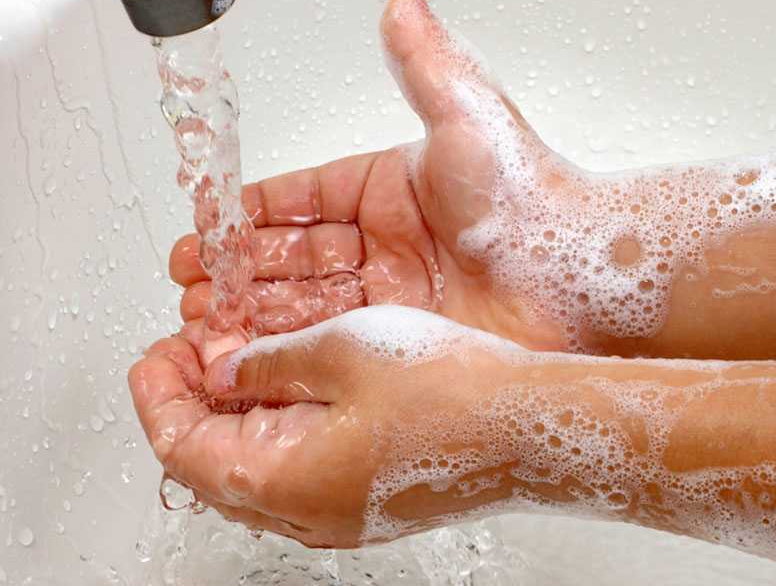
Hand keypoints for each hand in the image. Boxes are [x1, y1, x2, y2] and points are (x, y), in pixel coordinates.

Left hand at [129, 306, 518, 547]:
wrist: (532, 428)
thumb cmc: (451, 394)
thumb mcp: (342, 352)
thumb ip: (269, 363)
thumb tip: (227, 369)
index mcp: (286, 480)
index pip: (183, 449)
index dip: (159, 397)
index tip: (155, 355)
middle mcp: (308, 512)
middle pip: (216, 466)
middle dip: (196, 404)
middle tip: (195, 350)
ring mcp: (342, 512)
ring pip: (259, 468)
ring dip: (239, 416)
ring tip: (242, 360)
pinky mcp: (372, 499)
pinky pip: (302, 469)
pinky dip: (281, 428)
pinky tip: (296, 386)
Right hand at [169, 0, 567, 364]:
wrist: (580, 276)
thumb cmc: (531, 199)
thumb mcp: (465, 119)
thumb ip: (423, 65)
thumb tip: (402, 3)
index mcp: (387, 189)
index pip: (300, 199)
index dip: (249, 214)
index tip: (206, 226)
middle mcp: (385, 242)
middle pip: (292, 255)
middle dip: (238, 270)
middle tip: (194, 284)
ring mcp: (393, 294)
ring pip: (303, 301)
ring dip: (252, 312)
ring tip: (205, 323)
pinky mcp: (403, 339)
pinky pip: (331, 341)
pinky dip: (287, 347)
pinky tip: (250, 355)